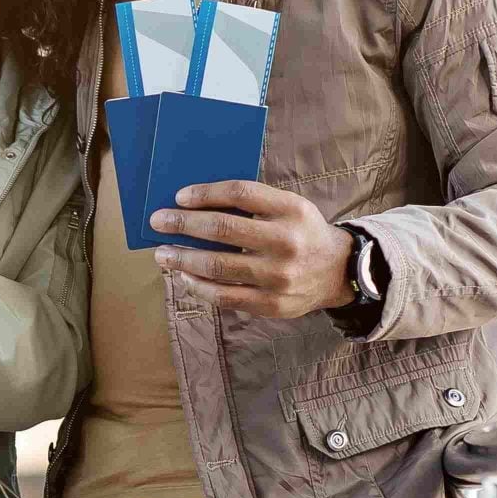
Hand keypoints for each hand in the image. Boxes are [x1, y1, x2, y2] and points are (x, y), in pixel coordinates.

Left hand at [151, 179, 357, 318]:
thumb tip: (196, 203)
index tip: (180, 196)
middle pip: (222, 229)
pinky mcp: (271, 304)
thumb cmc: (301, 233)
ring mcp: (278, 276)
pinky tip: (184, 275)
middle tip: (158, 221)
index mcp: (291, 209)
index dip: (206, 193)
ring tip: (162, 254)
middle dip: (183, 224)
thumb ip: (254, 203)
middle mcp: (286, 241)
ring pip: (217, 266)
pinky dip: (198, 285)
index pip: (240, 193)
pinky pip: (224, 296)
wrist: (338, 272)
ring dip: (182, 258)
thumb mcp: (290, 208)